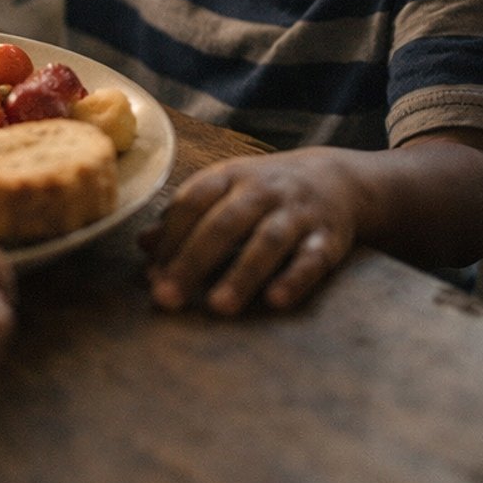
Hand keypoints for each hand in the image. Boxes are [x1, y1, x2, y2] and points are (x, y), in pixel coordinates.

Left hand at [139, 148, 363, 314]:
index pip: (193, 201)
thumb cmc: (264, 191)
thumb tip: (144, 245)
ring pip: (269, 241)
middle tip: (167, 297)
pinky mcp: (328, 238)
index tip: (152, 274)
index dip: (171, 237)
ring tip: (218, 307)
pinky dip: (295, 279)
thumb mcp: (225, 191)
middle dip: (193, 261)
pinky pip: (313, 259)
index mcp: (231, 176)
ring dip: (242, 273)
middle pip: (225, 223)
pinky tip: (275, 301)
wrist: (338, 178)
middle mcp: (263, 190)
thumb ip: (185, 216)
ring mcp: (297, 213)